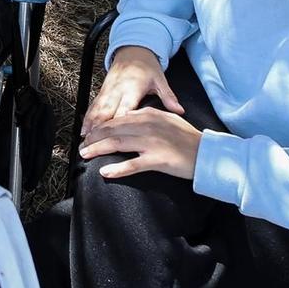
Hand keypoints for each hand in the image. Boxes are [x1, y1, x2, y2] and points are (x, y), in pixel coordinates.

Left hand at [79, 107, 203, 180]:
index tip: (89, 133)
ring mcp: (152, 143)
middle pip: (113, 130)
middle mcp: (148, 126)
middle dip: (94, 137)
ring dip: (98, 149)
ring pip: (117, 144)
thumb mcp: (167, 119)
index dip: (100, 127)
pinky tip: (105, 172)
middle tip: (82, 145)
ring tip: (85, 154)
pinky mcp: (157, 160)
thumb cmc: (187, 138)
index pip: (118, 119)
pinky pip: (132, 165)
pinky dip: (117, 169)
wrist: (207, 153)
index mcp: (149, 115)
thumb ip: (147, 117)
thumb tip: (128, 118)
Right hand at [82, 45, 181, 136]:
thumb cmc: (147, 67)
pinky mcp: (103, 90)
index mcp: (133, 88)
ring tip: (85, 138)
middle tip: (94, 143)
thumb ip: (168, 97)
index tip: (114, 137)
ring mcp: (108, 90)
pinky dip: (87, 117)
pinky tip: (84, 128)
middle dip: (99, 128)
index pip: (124, 108)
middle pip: (106, 111)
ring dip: (90, 124)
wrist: (133, 51)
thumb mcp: (160, 80)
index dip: (118, 122)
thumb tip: (180, 110)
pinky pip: (93, 105)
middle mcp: (118, 89)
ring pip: (97, 109)